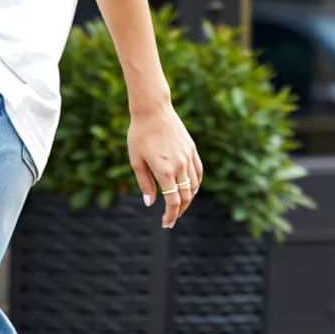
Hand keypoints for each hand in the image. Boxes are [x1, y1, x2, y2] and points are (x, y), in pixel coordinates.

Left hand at [127, 102, 203, 228]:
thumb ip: (144, 183)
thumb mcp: (136, 160)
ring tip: (179, 206)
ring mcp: (188, 157)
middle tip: (171, 218)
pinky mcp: (192, 149)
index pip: (173, 201)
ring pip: (194, 186)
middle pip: (186, 197)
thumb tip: (150, 203)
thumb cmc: (139, 134)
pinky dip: (196, 184)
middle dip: (179, 211)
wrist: (153, 110)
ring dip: (188, 199)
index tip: (166, 223)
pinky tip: (190, 189)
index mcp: (164, 171)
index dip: (171, 216)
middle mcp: (180, 166)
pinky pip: (199, 172)